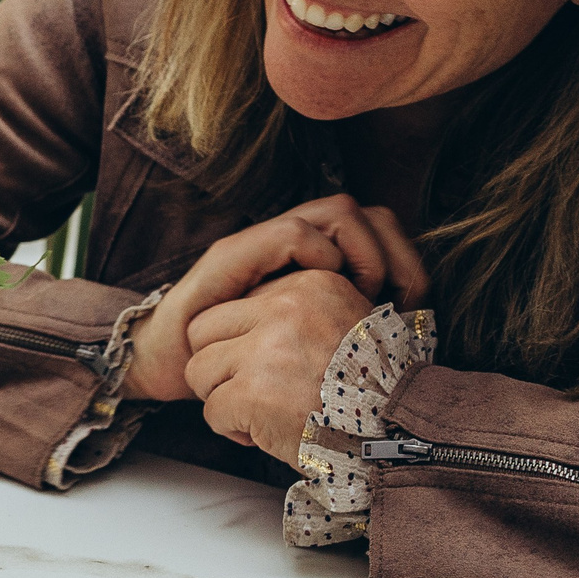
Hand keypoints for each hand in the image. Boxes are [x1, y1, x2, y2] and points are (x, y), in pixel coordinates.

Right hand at [127, 194, 424, 402]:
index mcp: (311, 262)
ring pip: (337, 211)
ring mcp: (260, 244)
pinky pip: (293, 234)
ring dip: (364, 251)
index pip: (380, 231)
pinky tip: (324, 291)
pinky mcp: (233, 255)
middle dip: (395, 254)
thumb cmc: (235, 366)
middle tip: (398, 302)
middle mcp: (288, 242)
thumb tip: (404, 344)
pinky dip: (320, 258)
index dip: (406, 264)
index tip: (413, 311)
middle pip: (365, 213)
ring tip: (363, 295)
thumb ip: (341, 335)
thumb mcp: (303, 351)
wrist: (165, 363)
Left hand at [183, 268, 376, 461]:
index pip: (237, 303)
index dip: (243, 340)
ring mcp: (267, 350)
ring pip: (198, 369)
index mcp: (309, 286)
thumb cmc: (370, 390)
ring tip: (261, 412)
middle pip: (202, 329)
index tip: (270, 365)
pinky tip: (266, 433)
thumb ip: (297, 313)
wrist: (398, 435)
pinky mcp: (253, 393)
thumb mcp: (344, 323)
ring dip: (222, 398)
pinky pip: (212, 410)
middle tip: (250, 391)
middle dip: (218, 365)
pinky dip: (232, 429)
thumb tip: (240, 318)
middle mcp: (286, 309)